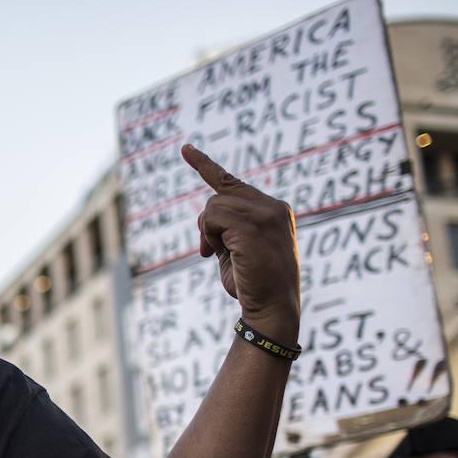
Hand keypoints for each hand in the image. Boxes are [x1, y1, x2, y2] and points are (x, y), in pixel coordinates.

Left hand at [182, 145, 299, 338]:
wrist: (272, 308)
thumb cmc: (252, 285)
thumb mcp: (236, 249)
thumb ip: (225, 227)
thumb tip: (206, 216)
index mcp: (272, 210)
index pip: (232, 182)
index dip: (205, 165)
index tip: (185, 149)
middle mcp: (272, 207)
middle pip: (218, 195)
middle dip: (207, 225)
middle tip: (210, 252)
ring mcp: (265, 212)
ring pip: (212, 206)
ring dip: (208, 234)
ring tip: (222, 255)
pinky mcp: (254, 223)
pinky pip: (212, 216)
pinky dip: (208, 236)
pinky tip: (220, 253)